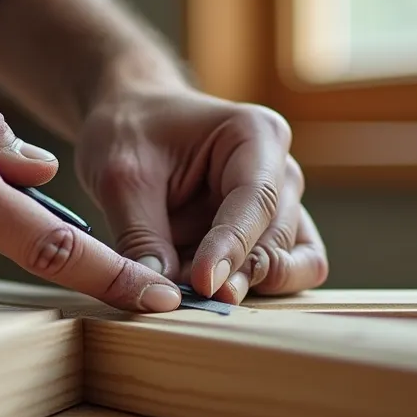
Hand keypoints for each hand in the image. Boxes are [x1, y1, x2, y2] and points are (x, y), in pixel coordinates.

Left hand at [75, 87, 327, 303]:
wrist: (133, 121)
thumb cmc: (130, 131)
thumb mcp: (120, 177)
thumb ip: (141, 235)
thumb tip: (160, 293)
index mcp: (255, 134)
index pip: (256, 199)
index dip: (232, 246)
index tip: (202, 282)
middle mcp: (281, 170)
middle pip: (279, 237)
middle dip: (238, 272)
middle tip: (191, 296)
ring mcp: (282, 204)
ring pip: (296, 261)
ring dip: (250, 284)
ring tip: (198, 294)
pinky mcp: (271, 233)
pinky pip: (287, 271)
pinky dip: (256, 289)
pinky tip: (211, 292)